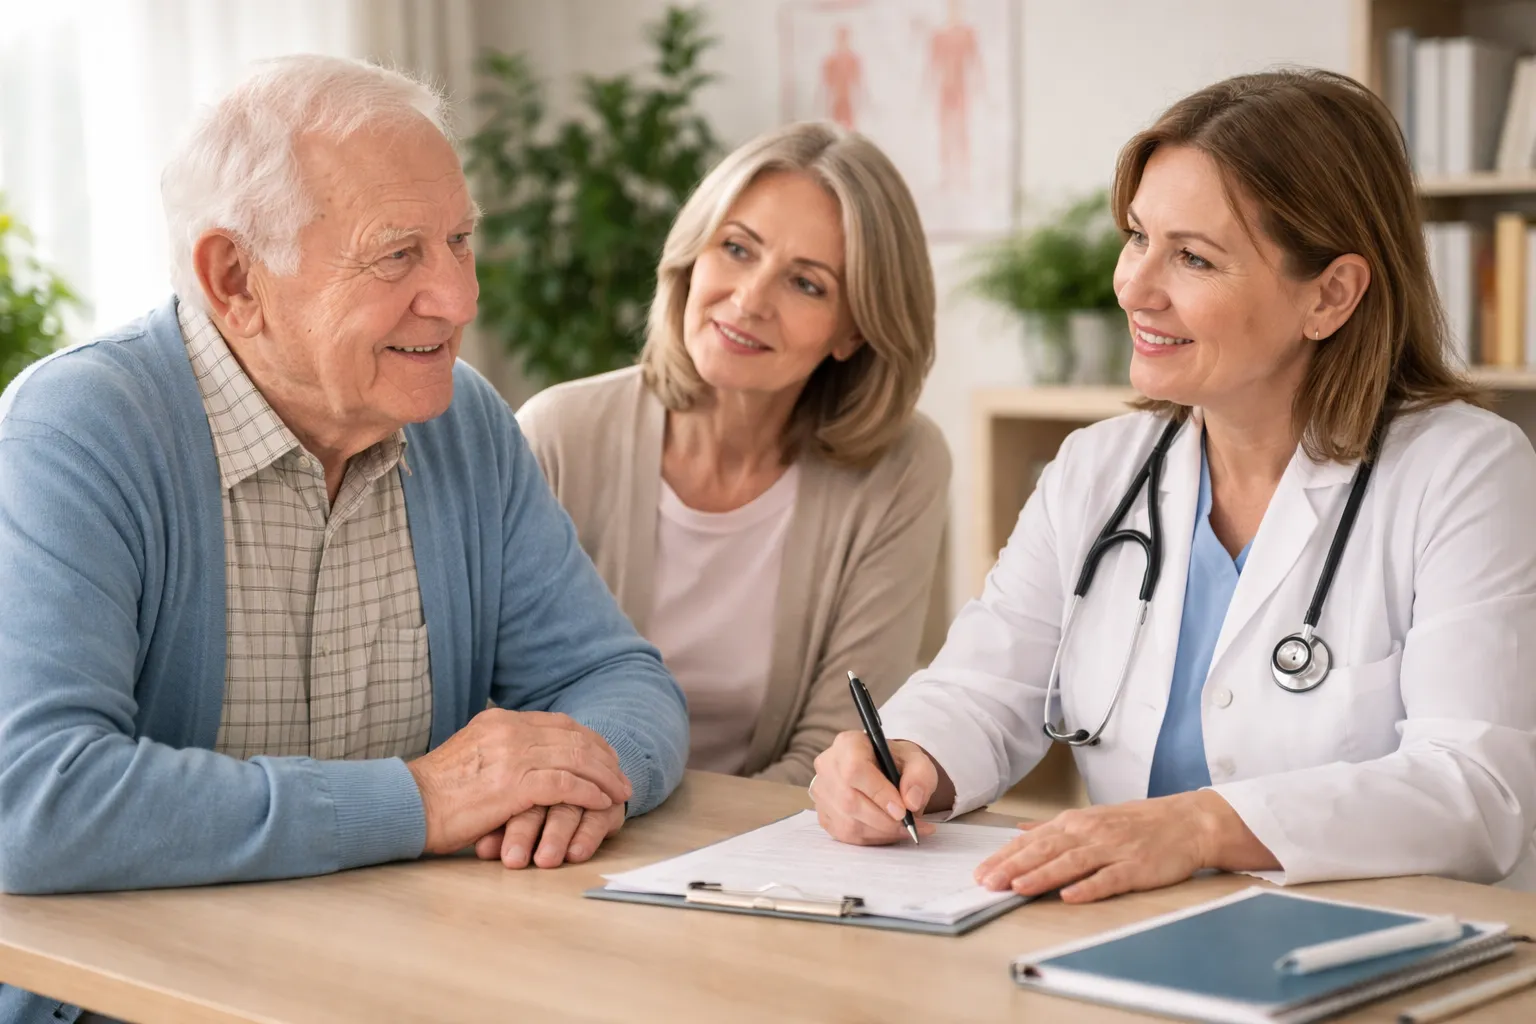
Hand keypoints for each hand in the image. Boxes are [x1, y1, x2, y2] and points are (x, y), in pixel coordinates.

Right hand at [407, 708, 631, 855]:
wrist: (406, 805)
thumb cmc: (436, 793)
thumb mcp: (472, 756)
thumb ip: (503, 753)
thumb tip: (533, 766)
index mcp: (500, 720)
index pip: (559, 724)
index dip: (589, 741)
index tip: (607, 758)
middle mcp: (509, 730)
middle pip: (574, 738)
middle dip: (604, 759)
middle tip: (622, 778)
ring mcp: (512, 755)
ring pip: (576, 758)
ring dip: (604, 777)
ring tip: (620, 794)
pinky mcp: (513, 784)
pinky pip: (565, 784)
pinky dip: (589, 793)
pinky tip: (601, 803)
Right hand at [810, 730, 942, 844]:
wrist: (885, 772)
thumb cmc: (897, 764)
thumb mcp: (917, 762)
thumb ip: (920, 777)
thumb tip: (911, 802)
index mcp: (848, 744)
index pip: (855, 769)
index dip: (878, 793)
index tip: (902, 811)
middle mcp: (828, 765)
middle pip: (849, 800)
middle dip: (884, 820)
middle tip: (910, 826)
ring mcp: (821, 791)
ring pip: (847, 822)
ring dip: (881, 833)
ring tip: (905, 830)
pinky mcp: (823, 813)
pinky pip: (845, 835)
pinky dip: (871, 839)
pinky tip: (888, 833)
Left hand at [973, 790, 1271, 902]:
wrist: (1188, 821)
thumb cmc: (1138, 822)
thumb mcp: (1092, 817)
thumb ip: (1054, 826)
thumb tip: (1020, 829)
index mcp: (1076, 822)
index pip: (1032, 840)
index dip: (1005, 856)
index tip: (981, 872)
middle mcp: (1090, 832)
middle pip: (1045, 850)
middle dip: (1012, 867)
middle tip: (987, 882)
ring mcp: (1113, 849)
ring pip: (1070, 863)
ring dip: (1042, 875)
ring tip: (1017, 887)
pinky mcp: (1136, 867)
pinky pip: (1108, 878)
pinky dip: (1088, 887)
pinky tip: (1069, 896)